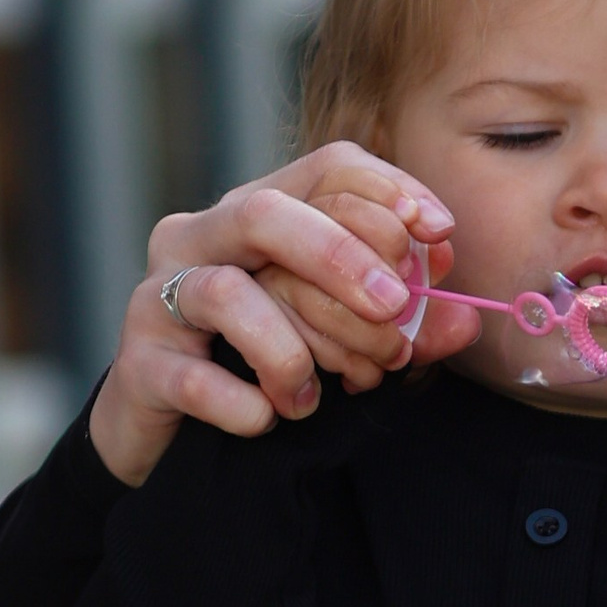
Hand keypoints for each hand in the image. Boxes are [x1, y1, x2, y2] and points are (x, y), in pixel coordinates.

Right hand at [88, 144, 456, 486]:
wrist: (172, 436)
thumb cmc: (263, 368)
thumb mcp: (342, 338)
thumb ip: (403, 327)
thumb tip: (467, 320)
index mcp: (257, 214)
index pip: (324, 170)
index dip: (386, 191)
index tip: (437, 236)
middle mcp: (202, 237)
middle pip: (266, 212)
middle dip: (339, 257)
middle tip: (391, 309)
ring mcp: (161, 295)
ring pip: (226, 293)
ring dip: (290, 350)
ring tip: (314, 396)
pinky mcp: (139, 362)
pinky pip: (194, 376)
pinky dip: (242, 404)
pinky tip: (266, 419)